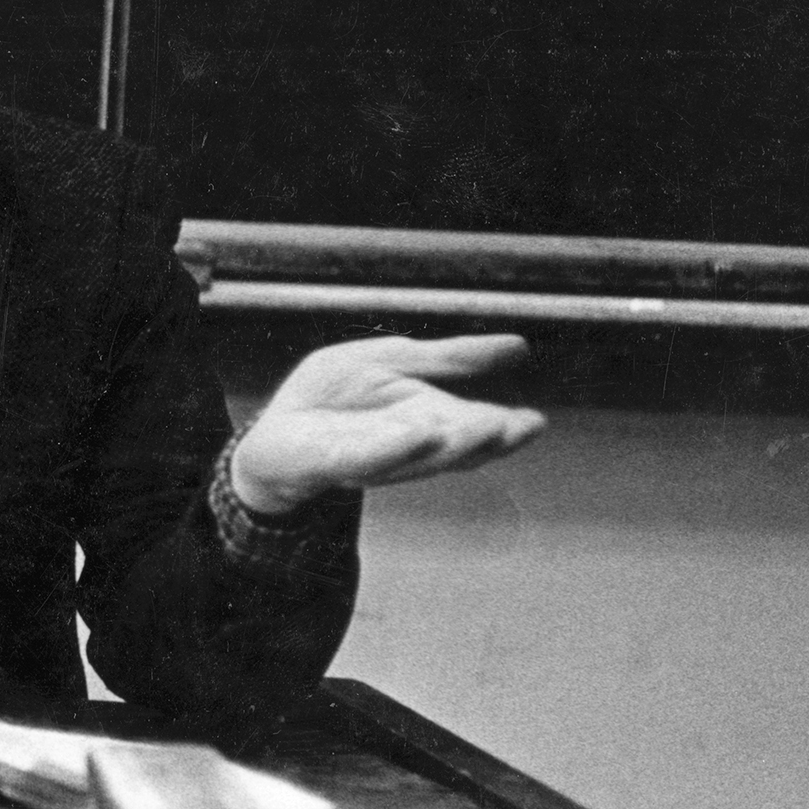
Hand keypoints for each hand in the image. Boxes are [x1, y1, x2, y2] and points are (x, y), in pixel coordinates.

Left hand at [230, 334, 546, 514]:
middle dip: (487, 438)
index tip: (534, 422)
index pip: (476, 427)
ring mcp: (373, 457)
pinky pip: (368, 456)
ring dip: (454, 444)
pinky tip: (419, 431)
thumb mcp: (394, 361)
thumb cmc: (335, 398)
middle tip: (521, 427)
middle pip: (455, 446)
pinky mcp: (334, 461)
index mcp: (429, 420)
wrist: (274, 431)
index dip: (506, 427)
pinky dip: (395, 447)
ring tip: (487, 427)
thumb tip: (519, 347)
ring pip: (419, 455)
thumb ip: (449, 358)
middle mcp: (409, 446)